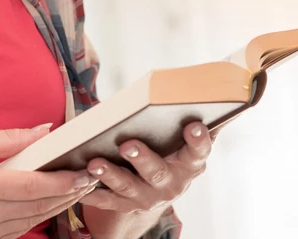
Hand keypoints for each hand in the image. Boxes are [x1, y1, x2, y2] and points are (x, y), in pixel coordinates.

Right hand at [0, 125, 100, 238]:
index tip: (82, 173)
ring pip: (32, 220)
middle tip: (89, 179)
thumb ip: (11, 138)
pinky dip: (38, 216)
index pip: (31, 186)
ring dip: (57, 206)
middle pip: (36, 206)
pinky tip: (50, 203)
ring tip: (76, 190)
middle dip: (67, 193)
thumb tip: (44, 132)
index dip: (61, 182)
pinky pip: (18, 229)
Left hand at [79, 121, 214, 214]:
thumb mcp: (188, 141)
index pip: (198, 152)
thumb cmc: (172, 153)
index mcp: (190, 164)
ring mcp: (147, 197)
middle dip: (142, 159)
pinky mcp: (123, 205)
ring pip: (128, 187)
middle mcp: (171, 183)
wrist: (156, 191)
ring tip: (94, 162)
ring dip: (110, 174)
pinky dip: (89, 190)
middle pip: (157, 171)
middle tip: (128, 144)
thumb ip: (201, 121)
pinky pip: (104, 199)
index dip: (198, 140)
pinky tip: (75, 177)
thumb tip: (221, 92)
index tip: (193, 125)